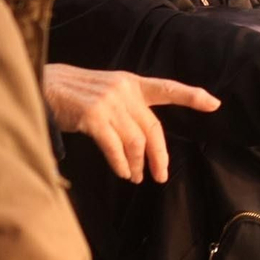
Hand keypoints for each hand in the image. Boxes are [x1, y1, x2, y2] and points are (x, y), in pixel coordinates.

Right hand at [41, 64, 219, 183]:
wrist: (44, 87)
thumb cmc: (74, 94)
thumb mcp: (106, 92)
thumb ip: (127, 108)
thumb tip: (142, 143)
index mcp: (130, 83)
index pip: (166, 88)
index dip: (191, 96)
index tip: (214, 104)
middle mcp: (123, 90)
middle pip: (152, 128)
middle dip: (159, 156)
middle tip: (160, 176)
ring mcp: (108, 102)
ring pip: (135, 141)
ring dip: (138, 164)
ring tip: (135, 177)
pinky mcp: (93, 116)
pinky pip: (115, 147)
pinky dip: (121, 164)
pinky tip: (123, 173)